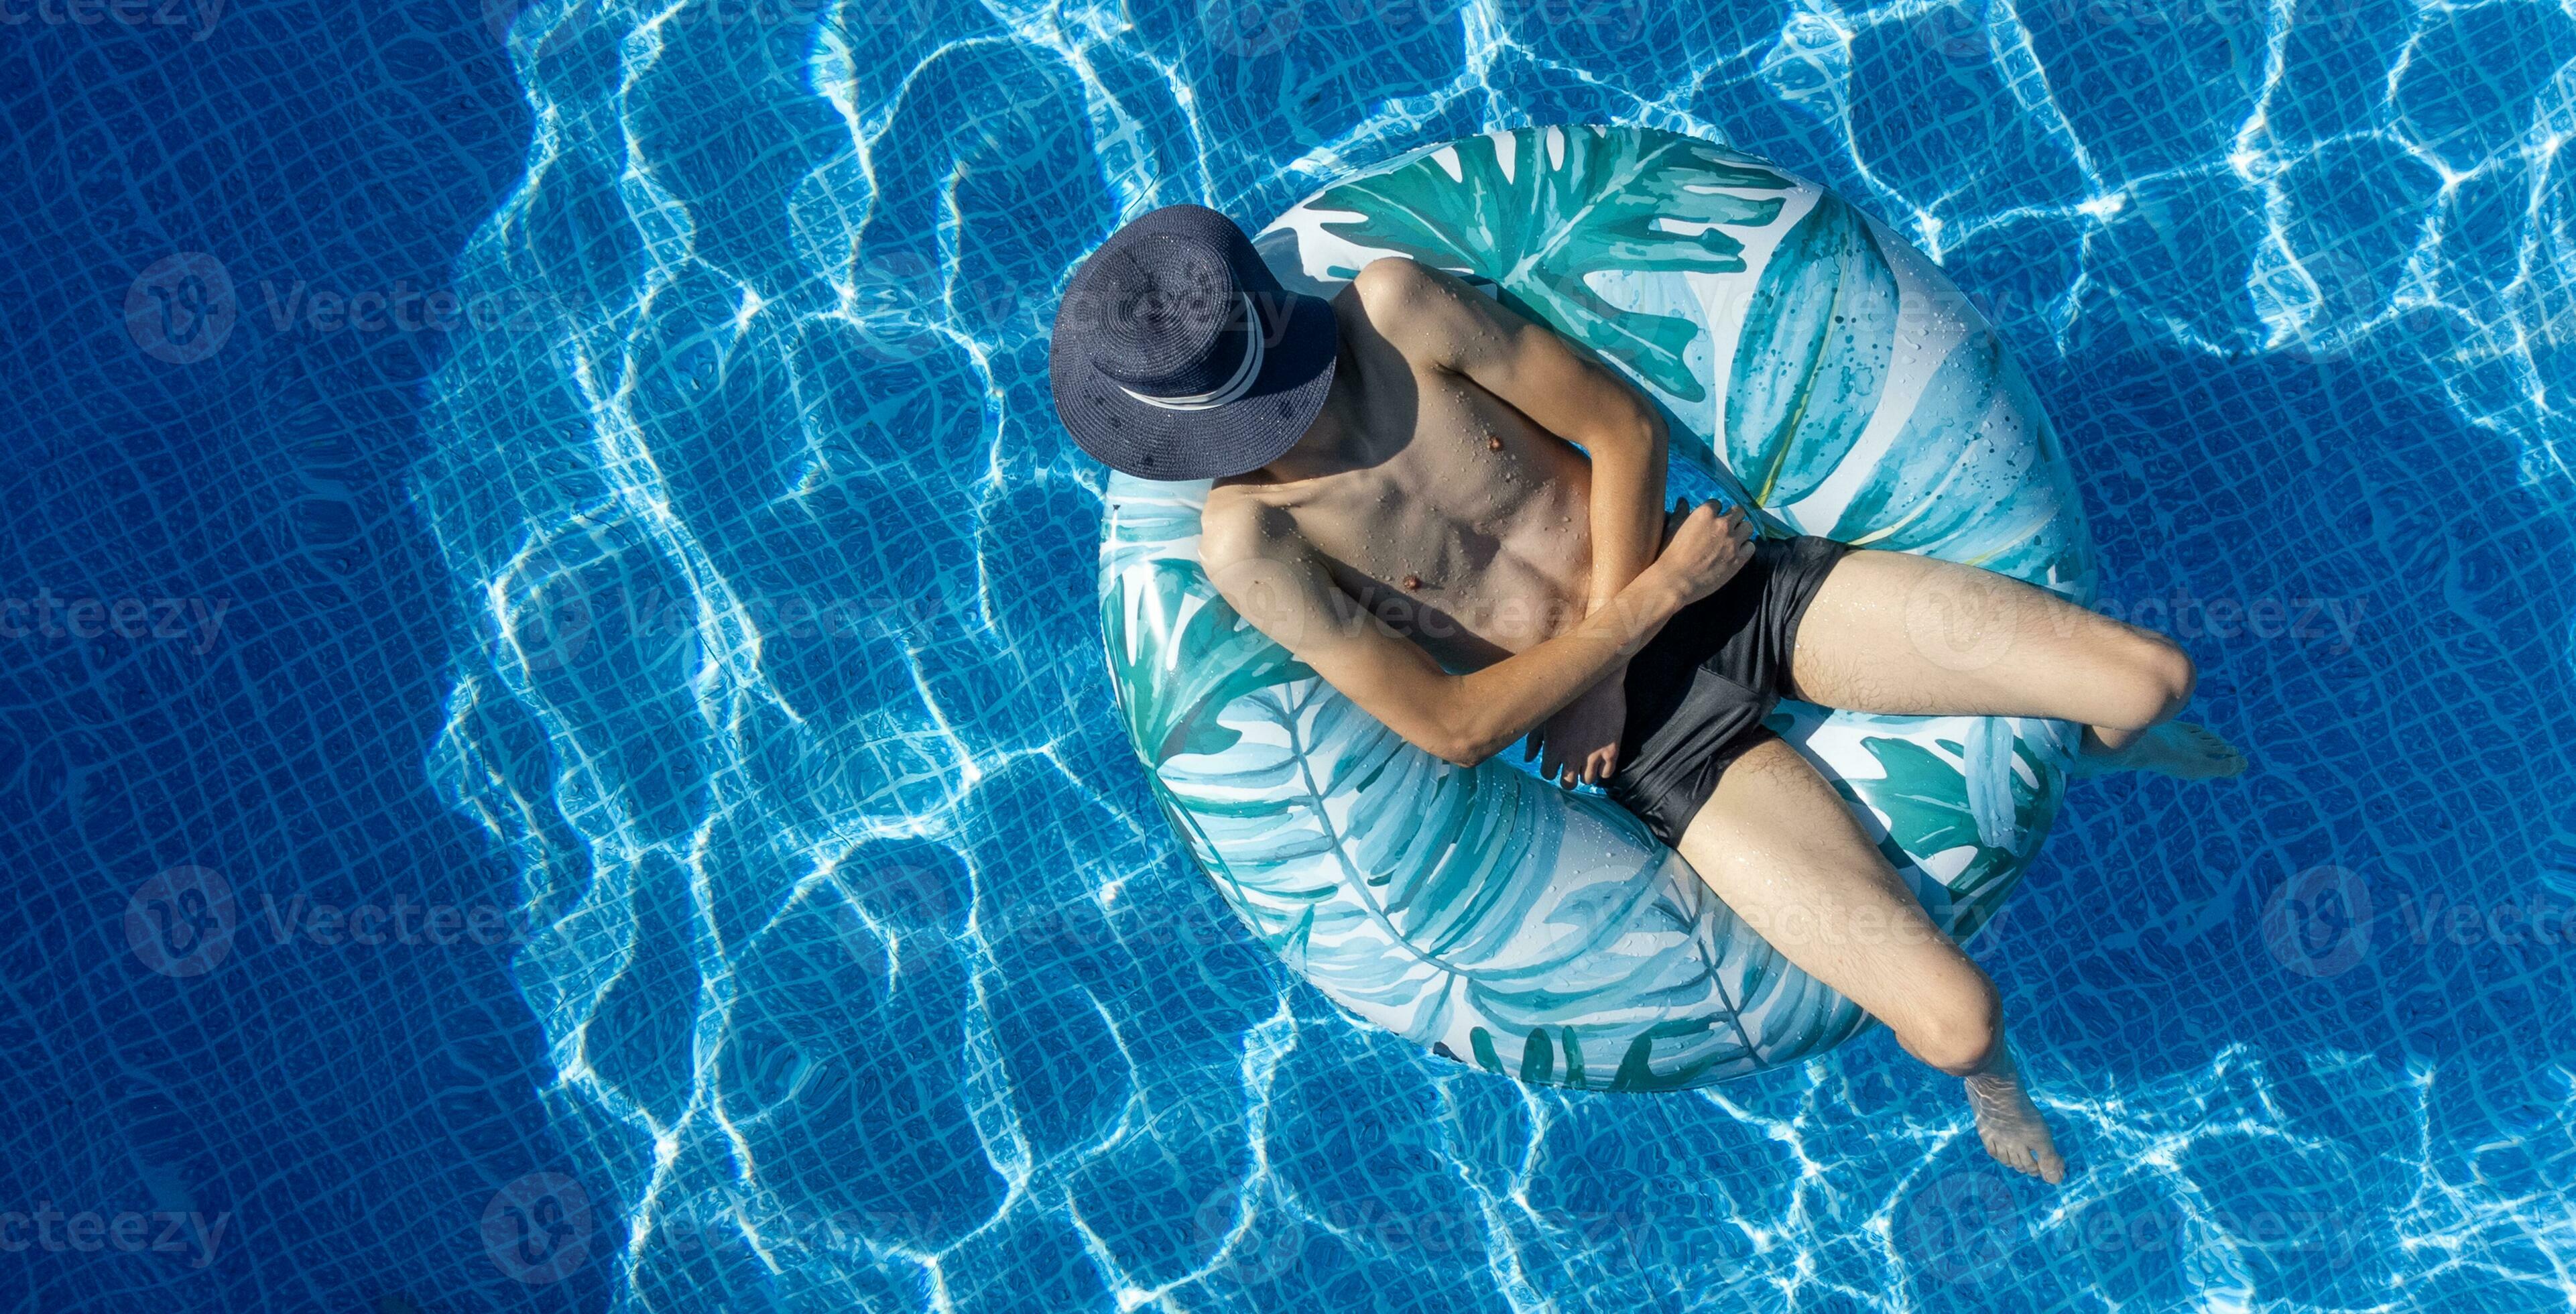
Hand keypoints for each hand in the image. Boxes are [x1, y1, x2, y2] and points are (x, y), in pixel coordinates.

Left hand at [1524, 673, 1625, 787]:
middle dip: (1568, 777)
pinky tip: (1600, 761)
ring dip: (1586, 773)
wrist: (1598, 681)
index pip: (1548, 774)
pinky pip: (1607, 774)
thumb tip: (1528, 758)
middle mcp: (1572, 756)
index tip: (1556, 762)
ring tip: (1586, 762)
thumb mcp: (1546, 716)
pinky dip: (1603, 770)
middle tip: (1572, 767)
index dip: (1552, 768)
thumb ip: (1535, 740)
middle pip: (1568, 783)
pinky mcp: (1612, 750)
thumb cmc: (1567, 695)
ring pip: (1588, 780)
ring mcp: (1593, 755)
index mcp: (1553, 748)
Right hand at [1651, 499, 1753, 606]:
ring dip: (1741, 531)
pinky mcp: (1738, 558)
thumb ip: (1681, 512)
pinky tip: (1736, 552)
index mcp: (1705, 513)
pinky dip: (1745, 548)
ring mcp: (1732, 541)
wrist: (1675, 581)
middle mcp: (1722, 524)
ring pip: (1748, 527)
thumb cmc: (1669, 554)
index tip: (1710, 521)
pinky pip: (1751, 546)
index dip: (1714, 512)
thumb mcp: (1672, 528)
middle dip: (1732, 518)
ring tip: (1733, 539)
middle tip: (1726, 528)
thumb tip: (1683, 501)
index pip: (1717, 504)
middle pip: (1738, 512)